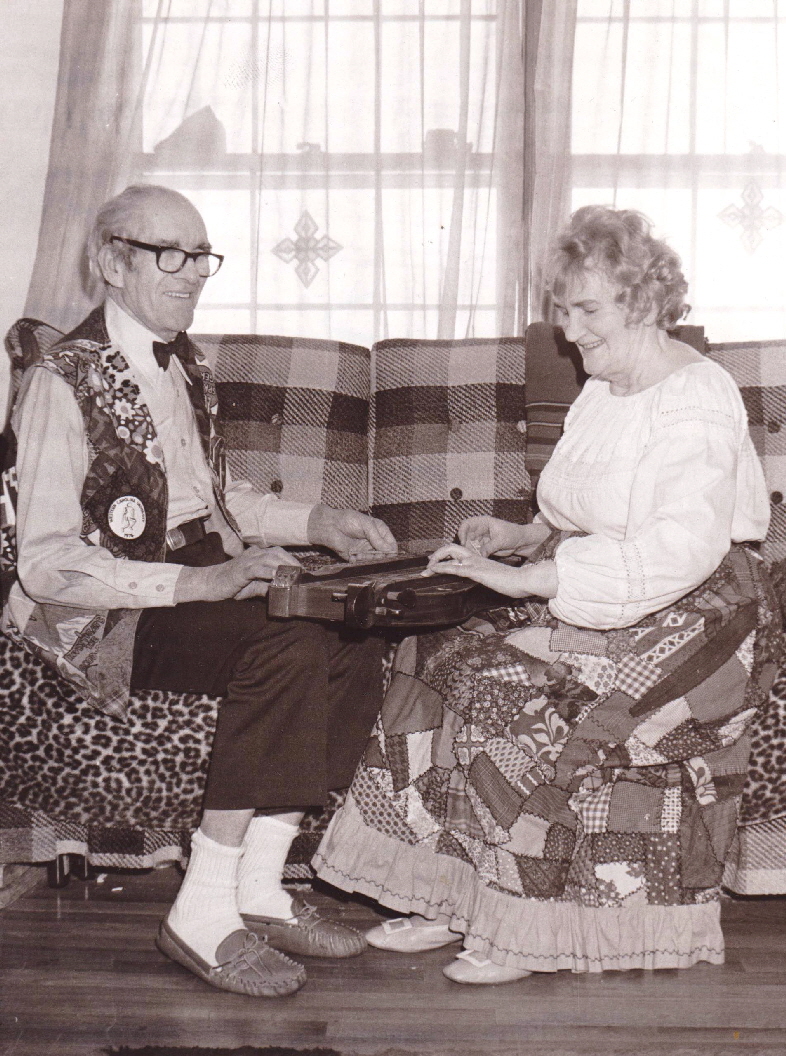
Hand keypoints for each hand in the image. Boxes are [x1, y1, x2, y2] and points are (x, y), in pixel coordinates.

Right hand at [174, 546, 300, 603]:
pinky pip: (257, 569)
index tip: (301, 571)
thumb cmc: (231, 584)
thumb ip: (266, 586)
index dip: (291, 560)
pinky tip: (275, 577)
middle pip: (277, 553)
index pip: (278, 553)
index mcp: (256, 555)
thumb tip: (280, 590)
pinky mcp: (241, 570)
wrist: (209, 584)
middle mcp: (253, 554)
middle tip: (301, 574)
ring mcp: (246, 561)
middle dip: (291, 562)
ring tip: (292, 575)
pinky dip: (267, 572)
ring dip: (283, 566)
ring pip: (269, 558)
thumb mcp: (252, 587)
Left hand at [307, 504, 397, 559]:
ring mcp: (364, 550)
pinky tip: (354, 555)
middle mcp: (373, 542)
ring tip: (361, 554)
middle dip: (380, 556)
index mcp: (379, 532)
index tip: (389, 554)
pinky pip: (361, 563)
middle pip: (383, 555)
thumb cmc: (348, 520)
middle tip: (375, 555)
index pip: (391, 544)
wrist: (330, 526)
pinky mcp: (355, 557)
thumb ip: (377, 538)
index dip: (391, 550)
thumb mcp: (366, 525)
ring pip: (373, 560)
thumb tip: (389, 550)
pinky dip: (359, 561)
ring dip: (369, 559)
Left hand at [424, 543, 557, 598]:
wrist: (523, 580)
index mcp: (480, 558)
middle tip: (428, 564)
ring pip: (450, 555)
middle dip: (437, 554)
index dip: (446, 554)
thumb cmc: (512, 581)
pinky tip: (434, 570)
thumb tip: (484, 580)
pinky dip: (442, 568)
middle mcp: (476, 557)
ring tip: (426, 570)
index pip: (460, 551)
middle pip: (452, 548)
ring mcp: (475, 563)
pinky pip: (455, 568)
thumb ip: (487, 576)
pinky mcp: (476, 571)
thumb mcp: (495, 577)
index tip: (437, 562)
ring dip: (436, 561)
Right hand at [458, 517, 550, 558]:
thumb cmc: (513, 535)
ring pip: (469, 544)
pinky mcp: (484, 546)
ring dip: (470, 551)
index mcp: (484, 522)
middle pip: (466, 535)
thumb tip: (480, 554)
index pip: (467, 524)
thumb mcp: (501, 540)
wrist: (521, 541)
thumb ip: (489, 547)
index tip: (463, 542)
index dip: (462, 532)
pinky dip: (475, 555)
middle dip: (465, 544)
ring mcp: (481, 538)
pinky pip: (476, 551)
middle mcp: (480, 529)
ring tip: (474, 557)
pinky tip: (478, 558)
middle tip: (467, 552)